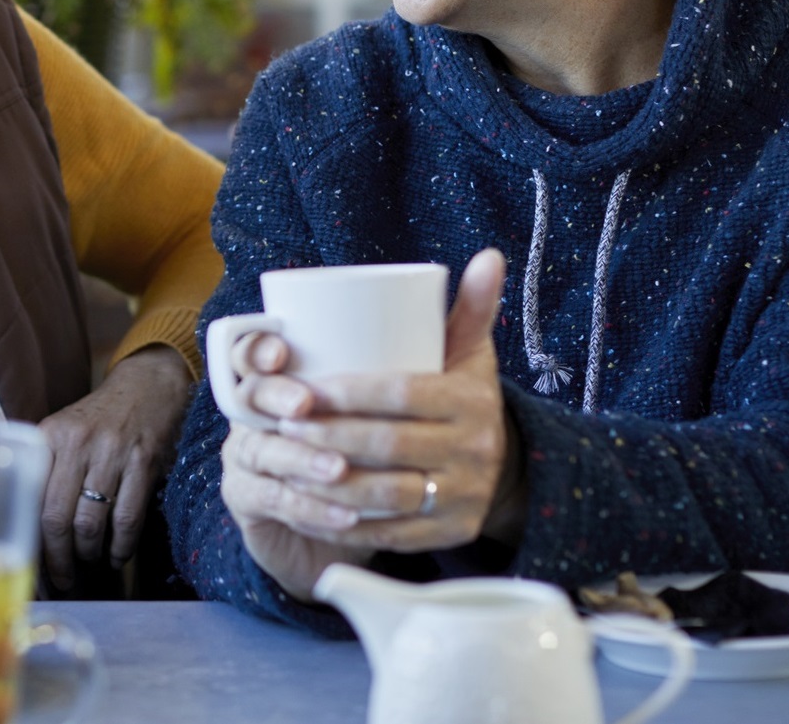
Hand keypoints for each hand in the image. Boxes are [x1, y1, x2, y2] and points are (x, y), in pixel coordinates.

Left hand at [36, 344, 190, 589]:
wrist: (148, 386)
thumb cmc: (99, 420)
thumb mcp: (63, 432)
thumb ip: (43, 470)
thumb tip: (21, 526)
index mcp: (51, 435)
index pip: (31, 499)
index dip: (31, 541)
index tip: (32, 567)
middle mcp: (78, 442)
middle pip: (58, 518)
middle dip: (58, 559)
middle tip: (61, 579)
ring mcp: (113, 451)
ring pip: (91, 524)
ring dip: (88, 555)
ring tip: (88, 563)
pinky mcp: (144, 461)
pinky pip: (127, 519)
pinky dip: (120, 548)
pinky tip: (115, 555)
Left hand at [220, 250, 515, 599]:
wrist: (506, 466)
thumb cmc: (465, 395)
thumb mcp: (472, 350)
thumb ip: (472, 305)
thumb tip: (490, 255)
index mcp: (471, 400)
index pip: (400, 393)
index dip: (348, 393)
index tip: (304, 388)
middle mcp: (473, 451)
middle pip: (387, 444)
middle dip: (328, 434)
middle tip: (282, 423)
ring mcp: (462, 498)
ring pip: (386, 494)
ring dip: (328, 482)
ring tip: (285, 461)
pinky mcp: (450, 534)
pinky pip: (390, 534)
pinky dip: (344, 524)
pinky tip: (306, 508)